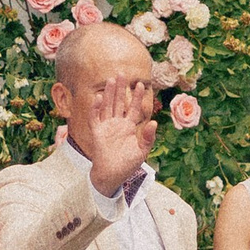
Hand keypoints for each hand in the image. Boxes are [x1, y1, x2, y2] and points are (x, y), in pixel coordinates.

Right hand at [83, 71, 151, 198]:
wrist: (112, 176)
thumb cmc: (127, 165)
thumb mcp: (142, 152)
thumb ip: (148, 138)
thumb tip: (155, 122)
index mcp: (128, 127)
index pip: (133, 108)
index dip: (136, 96)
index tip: (141, 83)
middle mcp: (117, 124)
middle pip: (119, 102)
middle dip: (121, 88)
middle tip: (122, 73)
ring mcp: (106, 127)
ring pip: (107, 106)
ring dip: (109, 94)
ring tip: (111, 79)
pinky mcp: (96, 132)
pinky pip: (95, 118)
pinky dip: (96, 108)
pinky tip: (99, 98)